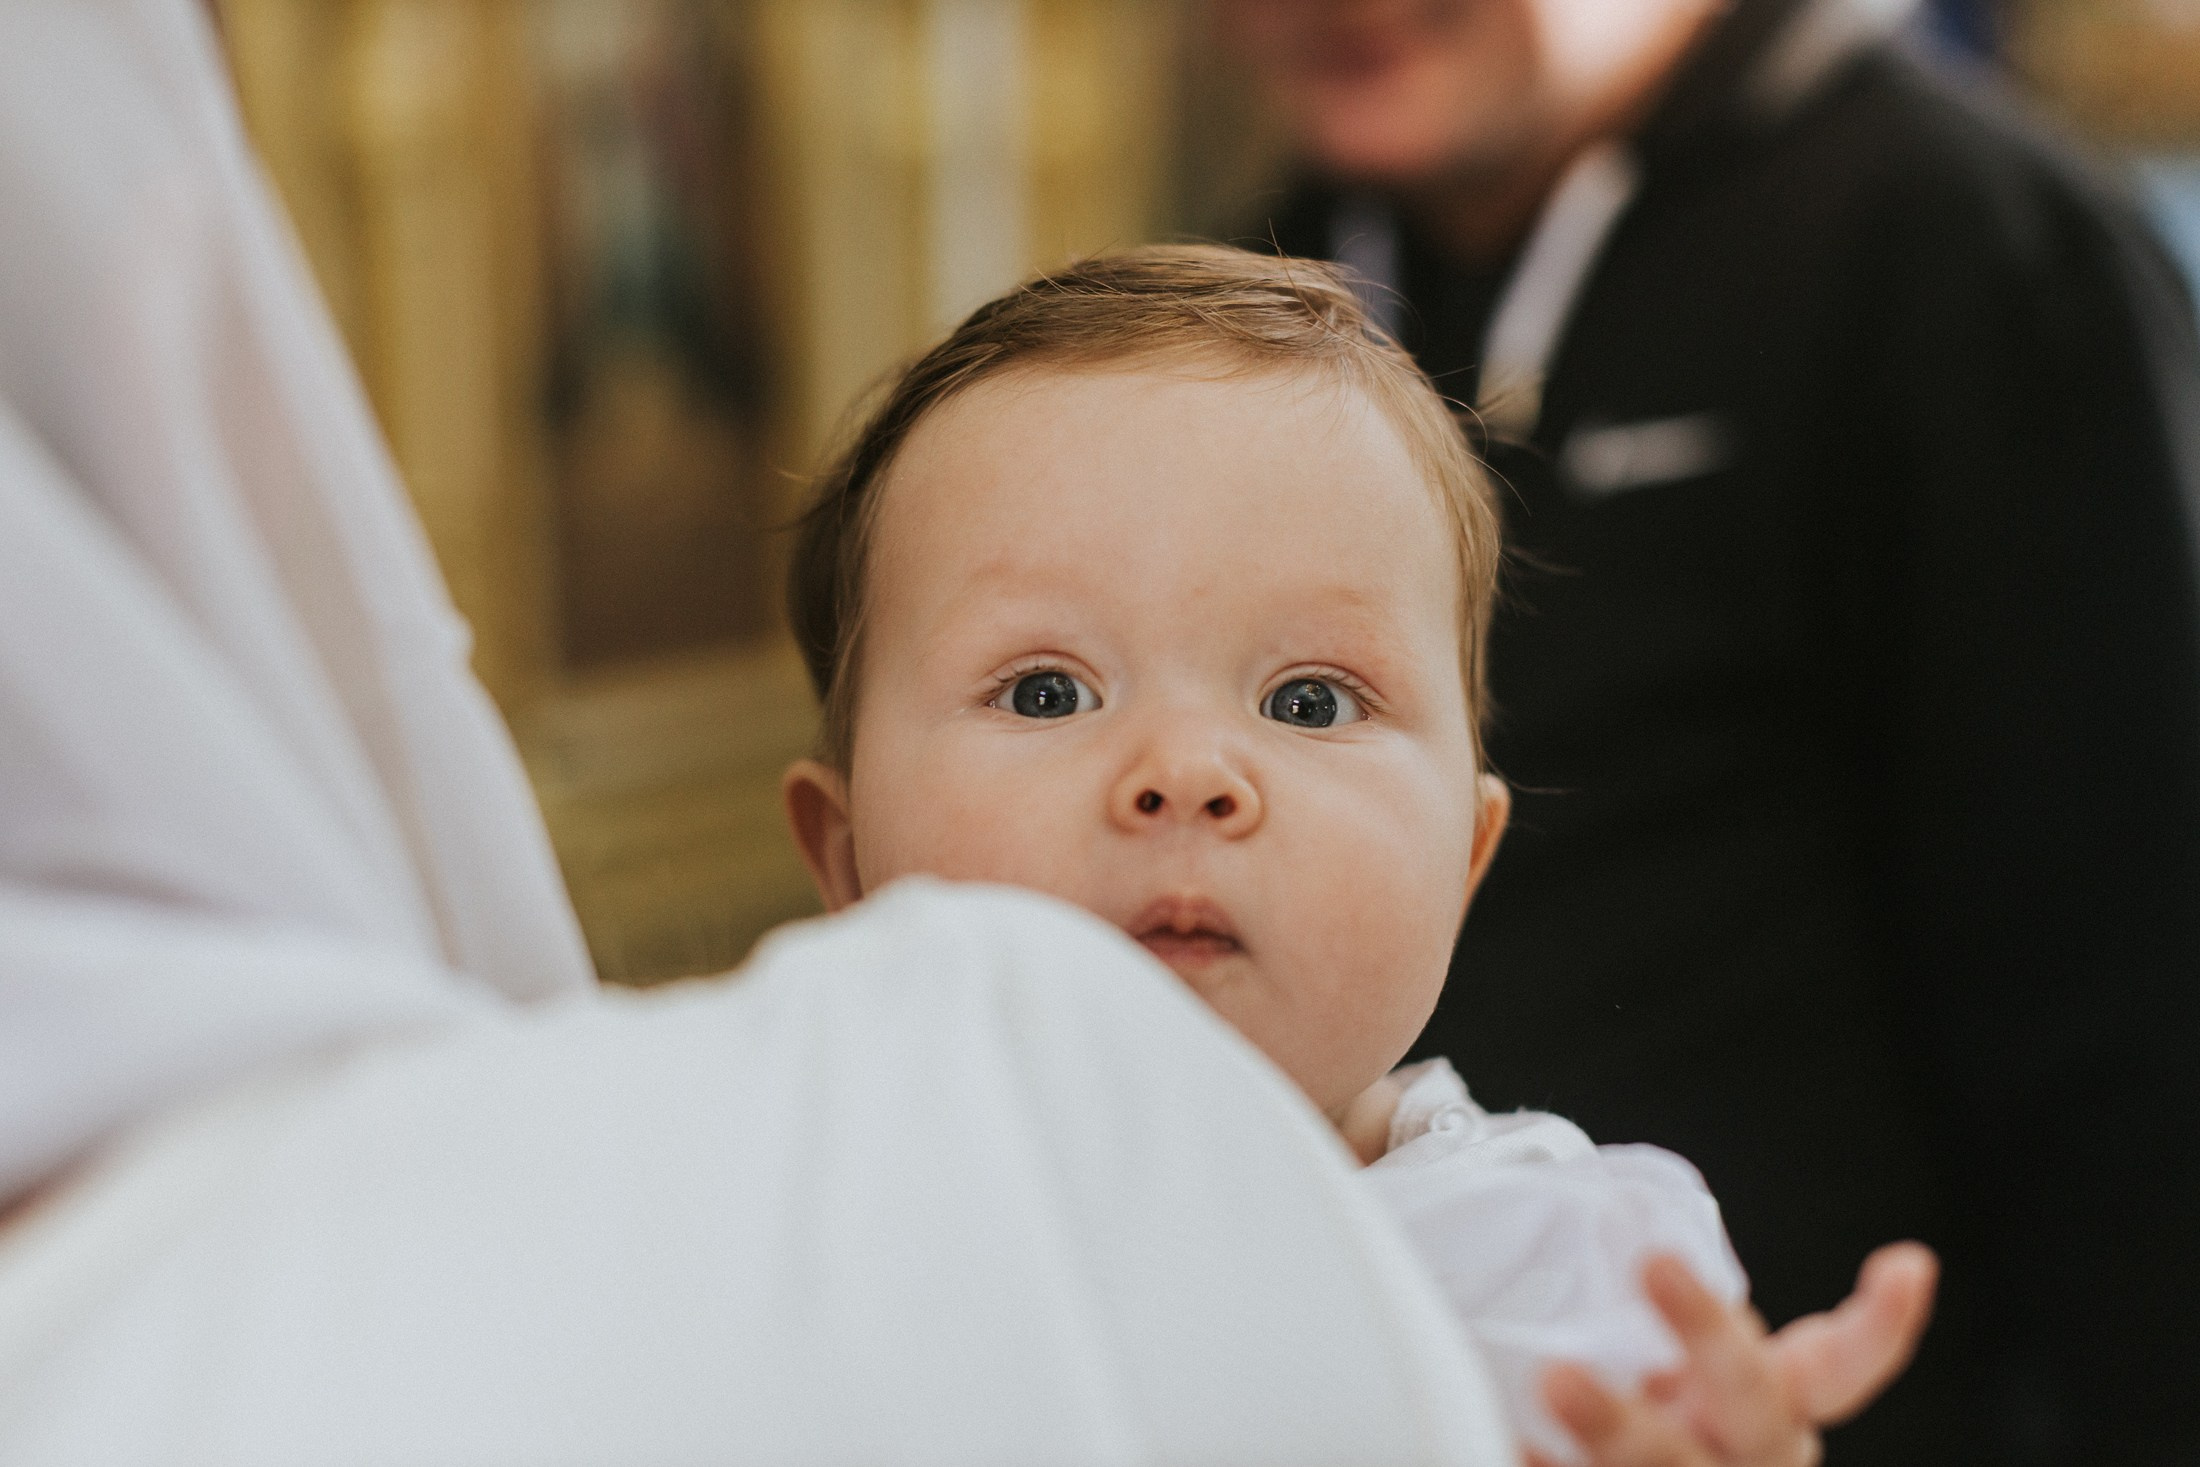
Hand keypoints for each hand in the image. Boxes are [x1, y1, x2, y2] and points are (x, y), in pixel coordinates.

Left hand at [1527, 1241, 1938, 1466]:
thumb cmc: (1654, 1414)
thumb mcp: (1680, 1359)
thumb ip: (1668, 1310)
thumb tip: (1595, 1206)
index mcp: (1773, 1404)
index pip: (1844, 1363)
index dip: (1881, 1322)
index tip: (1904, 1265)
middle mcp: (1750, 1457)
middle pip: (1754, 1404)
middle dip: (1709, 1333)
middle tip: (1657, 1263)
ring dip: (1617, 1425)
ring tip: (1556, 1379)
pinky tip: (1517, 1448)